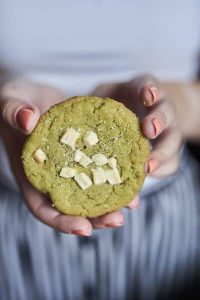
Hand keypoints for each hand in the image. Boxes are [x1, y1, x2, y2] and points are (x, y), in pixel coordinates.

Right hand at [0, 79, 138, 236]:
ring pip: (90, 191)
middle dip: (95, 218)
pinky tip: (133, 172)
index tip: (85, 229)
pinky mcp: (83, 152)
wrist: (30, 93)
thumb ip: (14, 112)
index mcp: (31, 174)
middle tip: (118, 219)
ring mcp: (68, 165)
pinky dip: (114, 172)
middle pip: (72, 206)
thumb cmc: (15, 100)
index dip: (62, 221)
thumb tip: (27, 120)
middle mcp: (51, 175)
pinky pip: (99, 166)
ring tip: (133, 203)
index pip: (42, 207)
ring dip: (111, 201)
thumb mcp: (10, 102)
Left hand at [93, 75, 186, 177]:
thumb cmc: (121, 101)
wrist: (146, 109)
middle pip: (167, 113)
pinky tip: (149, 176)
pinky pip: (172, 162)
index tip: (146, 96)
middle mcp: (161, 109)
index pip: (150, 85)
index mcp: (145, 91)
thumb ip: (96, 103)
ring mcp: (167, 130)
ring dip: (163, 153)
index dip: (149, 90)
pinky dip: (163, 170)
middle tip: (148, 130)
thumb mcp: (107, 95)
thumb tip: (71, 117)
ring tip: (148, 166)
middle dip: (159, 121)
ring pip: (173, 141)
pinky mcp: (167, 150)